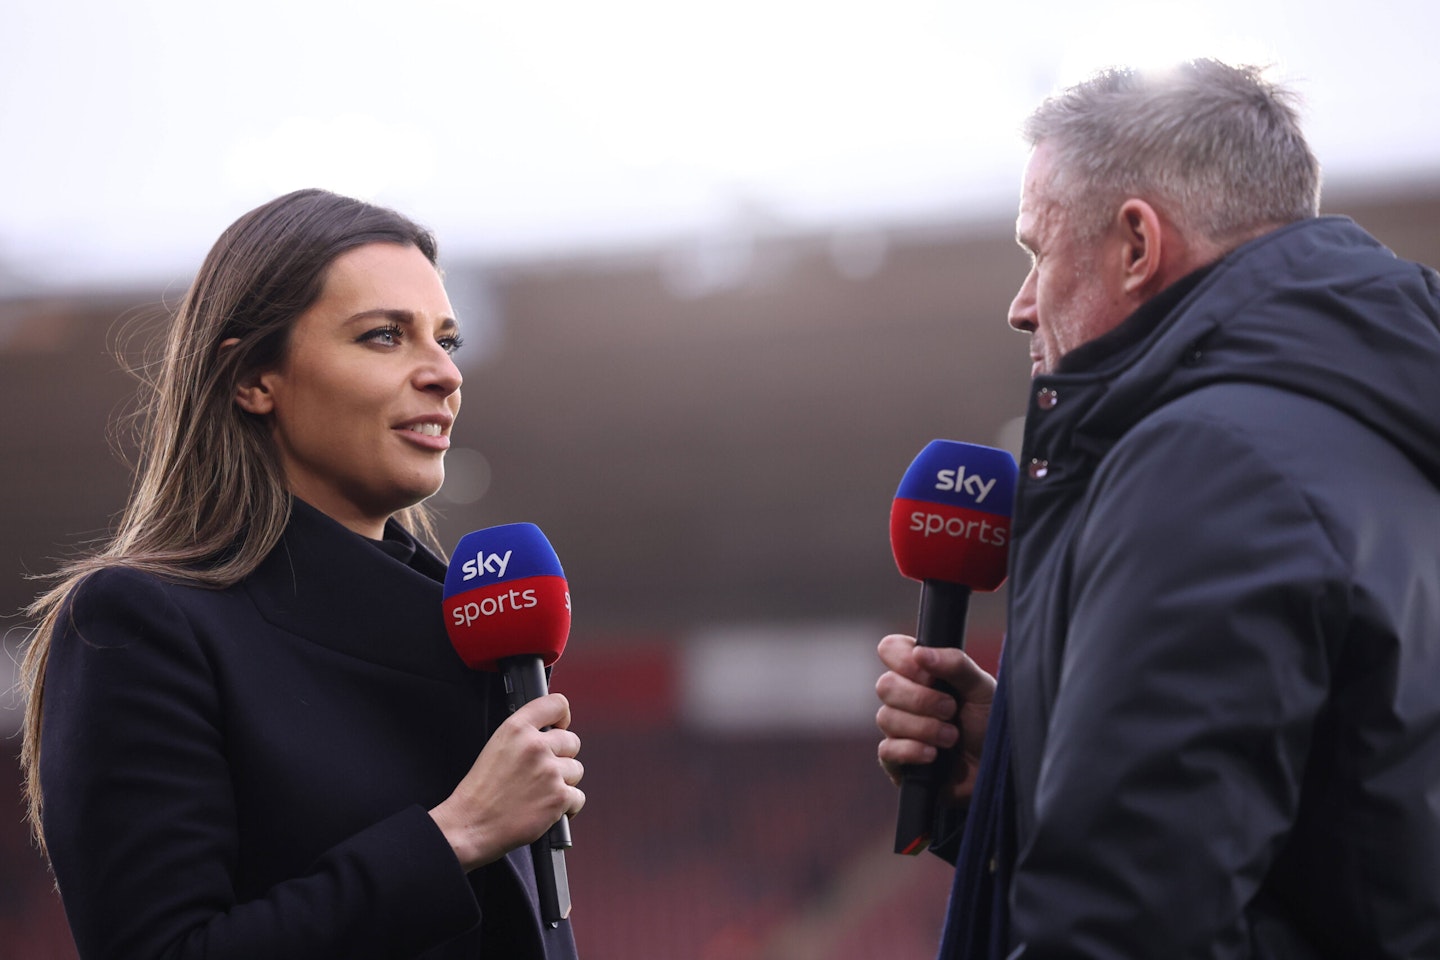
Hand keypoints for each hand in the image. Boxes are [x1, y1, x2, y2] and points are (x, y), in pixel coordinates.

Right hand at [429, 693, 584, 870]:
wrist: (471, 824)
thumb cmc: (480, 791)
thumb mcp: (496, 746)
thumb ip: (524, 736)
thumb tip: (551, 733)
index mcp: (517, 729)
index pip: (557, 704)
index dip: (562, 717)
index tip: (559, 728)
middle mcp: (536, 746)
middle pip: (572, 741)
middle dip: (562, 757)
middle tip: (542, 773)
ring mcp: (550, 771)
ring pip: (576, 770)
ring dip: (564, 782)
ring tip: (540, 793)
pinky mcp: (559, 797)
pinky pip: (578, 797)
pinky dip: (566, 806)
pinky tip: (546, 808)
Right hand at [875, 633, 994, 806]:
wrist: (999, 770)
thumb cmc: (991, 724)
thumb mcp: (982, 688)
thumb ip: (956, 664)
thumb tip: (919, 653)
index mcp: (922, 672)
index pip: (890, 649)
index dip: (903, 659)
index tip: (929, 675)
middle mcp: (905, 698)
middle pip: (885, 686)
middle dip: (921, 699)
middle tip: (951, 709)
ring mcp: (899, 730)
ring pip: (886, 718)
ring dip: (924, 727)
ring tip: (952, 737)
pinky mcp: (897, 762)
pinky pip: (887, 750)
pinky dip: (912, 750)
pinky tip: (933, 755)